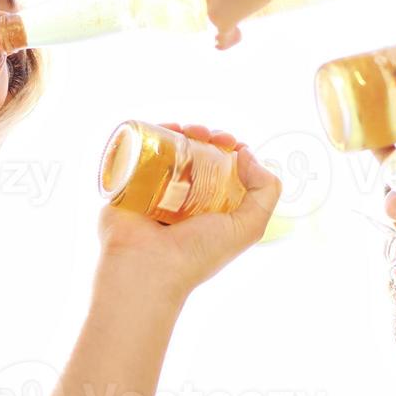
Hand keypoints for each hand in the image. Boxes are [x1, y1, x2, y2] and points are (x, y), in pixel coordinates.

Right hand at [95, 124, 281, 296]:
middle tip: (208, 135)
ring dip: (184, 131)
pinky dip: (154, 132)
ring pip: (172, 148)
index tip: (232, 144)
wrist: (145, 267)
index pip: (225, 168)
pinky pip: (142, 150)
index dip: (232, 150)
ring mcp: (156, 189)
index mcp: (211, 208)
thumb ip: (266, 191)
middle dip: (208, 136)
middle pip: (199, 154)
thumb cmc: (197, 253)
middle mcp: (185, 198)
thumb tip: (247, 154)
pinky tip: (166, 128)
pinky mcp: (130, 182)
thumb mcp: (248, 227)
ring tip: (188, 130)